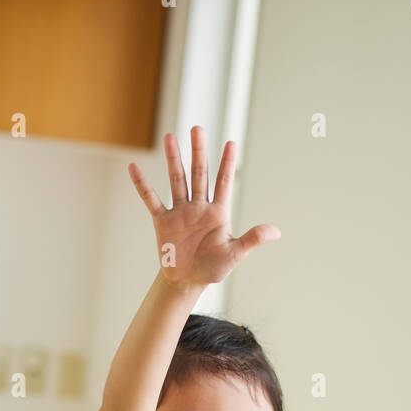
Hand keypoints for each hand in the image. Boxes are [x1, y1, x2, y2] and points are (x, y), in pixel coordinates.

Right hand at [128, 125, 279, 289]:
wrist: (187, 282)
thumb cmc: (212, 268)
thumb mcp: (234, 254)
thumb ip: (252, 239)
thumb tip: (276, 232)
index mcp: (218, 213)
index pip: (224, 182)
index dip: (227, 163)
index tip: (231, 142)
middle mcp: (198, 207)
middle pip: (199, 173)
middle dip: (199, 151)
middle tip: (197, 129)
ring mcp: (180, 212)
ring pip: (177, 180)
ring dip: (174, 159)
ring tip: (171, 136)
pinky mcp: (162, 221)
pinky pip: (151, 199)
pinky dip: (142, 184)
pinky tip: (134, 168)